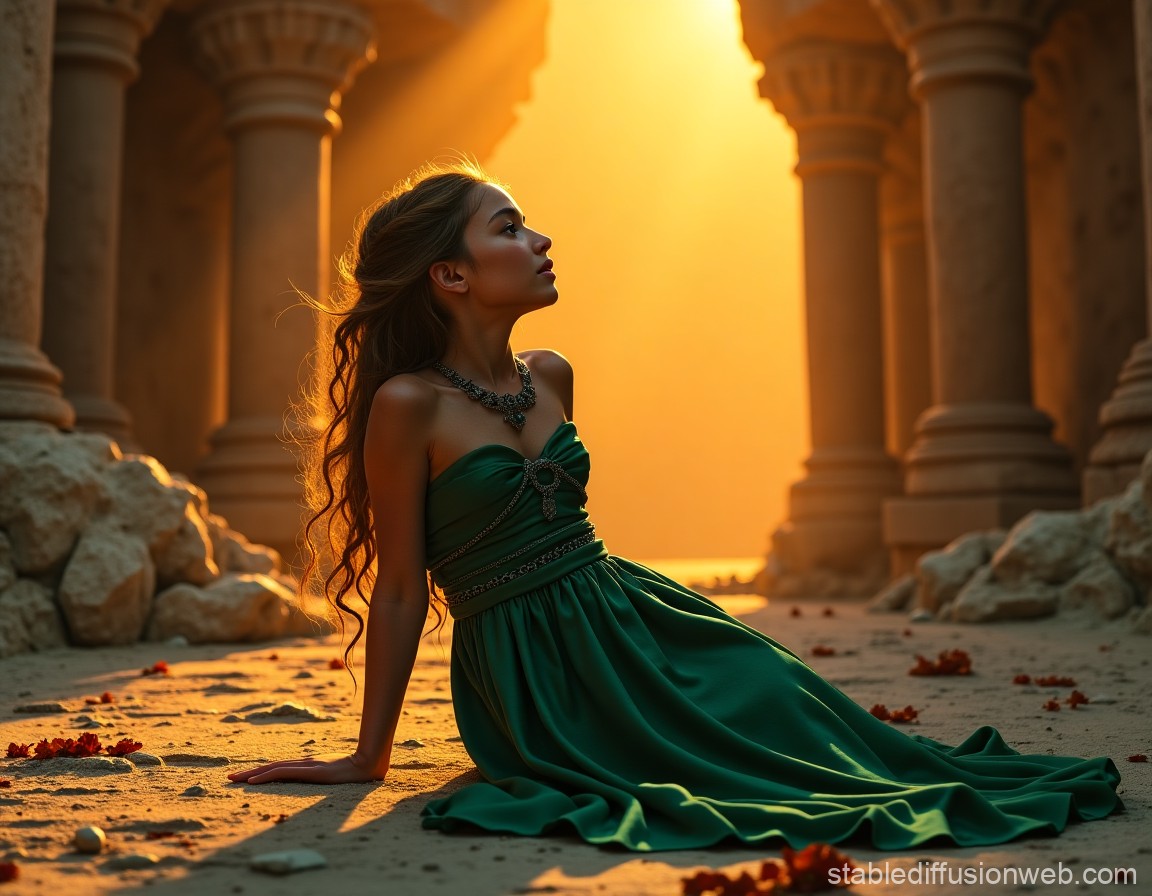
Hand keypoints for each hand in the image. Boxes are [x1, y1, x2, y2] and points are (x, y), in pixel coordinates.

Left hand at [227, 752, 386, 784]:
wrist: (368, 763)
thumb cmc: (356, 770)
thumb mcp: (336, 774)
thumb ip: (326, 776)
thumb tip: (322, 780)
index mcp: (309, 765)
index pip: (280, 768)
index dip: (262, 772)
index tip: (245, 777)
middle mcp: (304, 763)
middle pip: (271, 767)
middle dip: (249, 773)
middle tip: (229, 777)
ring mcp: (306, 766)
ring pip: (272, 769)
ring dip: (252, 775)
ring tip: (234, 779)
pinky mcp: (310, 771)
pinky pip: (283, 773)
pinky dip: (265, 776)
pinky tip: (252, 782)